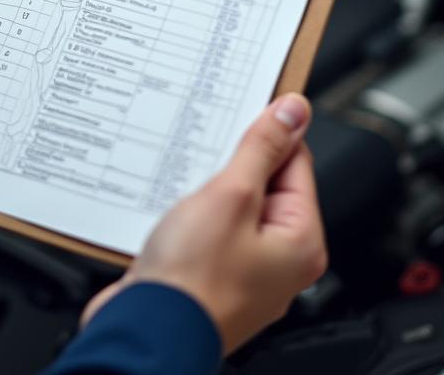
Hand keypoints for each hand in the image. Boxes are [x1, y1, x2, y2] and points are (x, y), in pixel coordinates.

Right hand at [82, 93, 324, 353]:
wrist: (142, 331)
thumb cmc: (191, 282)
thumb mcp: (230, 195)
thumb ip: (262, 148)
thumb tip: (293, 112)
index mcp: (300, 241)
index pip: (296, 161)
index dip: (266, 133)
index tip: (240, 112)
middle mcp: (280, 260)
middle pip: (264, 182)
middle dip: (232, 164)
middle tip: (206, 154)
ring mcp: (245, 270)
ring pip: (232, 205)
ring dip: (207, 188)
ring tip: (186, 187)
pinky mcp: (212, 274)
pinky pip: (210, 228)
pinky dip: (192, 213)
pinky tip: (173, 209)